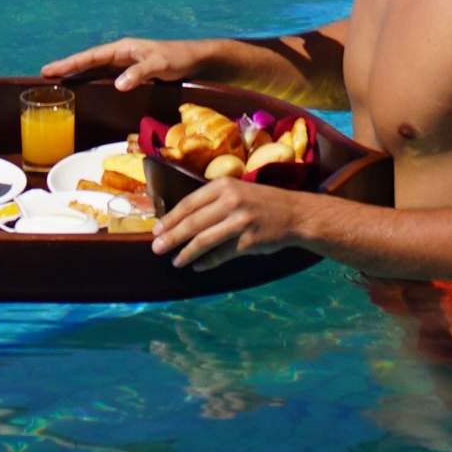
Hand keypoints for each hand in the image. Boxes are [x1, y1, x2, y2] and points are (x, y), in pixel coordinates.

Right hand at [43, 36, 209, 90]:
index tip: (51, 69)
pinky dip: (92, 80)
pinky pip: (106, 76)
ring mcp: (125, 64)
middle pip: (88, 61)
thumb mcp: (159, 65)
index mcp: (123, 48)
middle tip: (45, 75)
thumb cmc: (178, 58)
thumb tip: (117, 85)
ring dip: (78, 74)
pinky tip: (86, 88)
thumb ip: (139, 73)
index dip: (70, 63)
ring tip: (58, 81)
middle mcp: (121, 54)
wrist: (197, 60)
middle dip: (67, 67)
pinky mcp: (132, 73)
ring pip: (95, 69)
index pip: (90, 56)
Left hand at [151, 178, 304, 270]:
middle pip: (193, 222)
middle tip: (156, 248)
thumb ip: (211, 202)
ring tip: (175, 261)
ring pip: (205, 240)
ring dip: (187, 253)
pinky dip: (207, 262)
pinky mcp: (249, 241)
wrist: (295, 214)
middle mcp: (232, 201)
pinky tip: (198, 266)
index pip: (189, 203)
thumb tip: (178, 222)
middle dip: (172, 237)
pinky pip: (222, 254)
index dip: (170, 219)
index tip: (156, 230)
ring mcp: (241, 221)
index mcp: (224, 185)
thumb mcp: (236, 192)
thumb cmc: (260, 203)